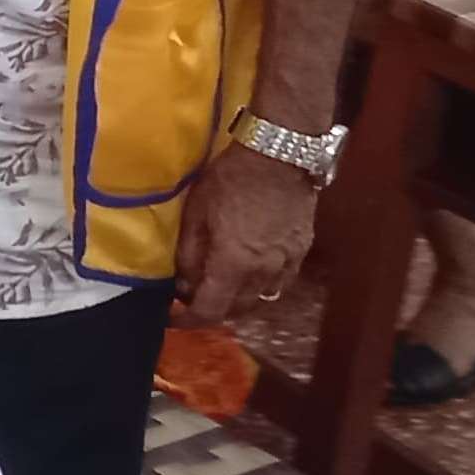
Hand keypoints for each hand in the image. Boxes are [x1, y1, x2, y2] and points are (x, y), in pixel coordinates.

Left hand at [173, 137, 318, 323]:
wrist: (278, 154)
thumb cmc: (229, 180)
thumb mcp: (195, 216)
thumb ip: (189, 257)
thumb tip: (184, 286)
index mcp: (235, 264)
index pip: (210, 310)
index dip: (188, 320)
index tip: (171, 318)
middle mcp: (265, 271)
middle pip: (237, 310)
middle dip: (212, 311)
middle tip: (192, 299)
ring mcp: (289, 262)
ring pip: (260, 299)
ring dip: (237, 302)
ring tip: (218, 289)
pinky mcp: (302, 250)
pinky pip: (280, 282)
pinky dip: (260, 287)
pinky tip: (248, 275)